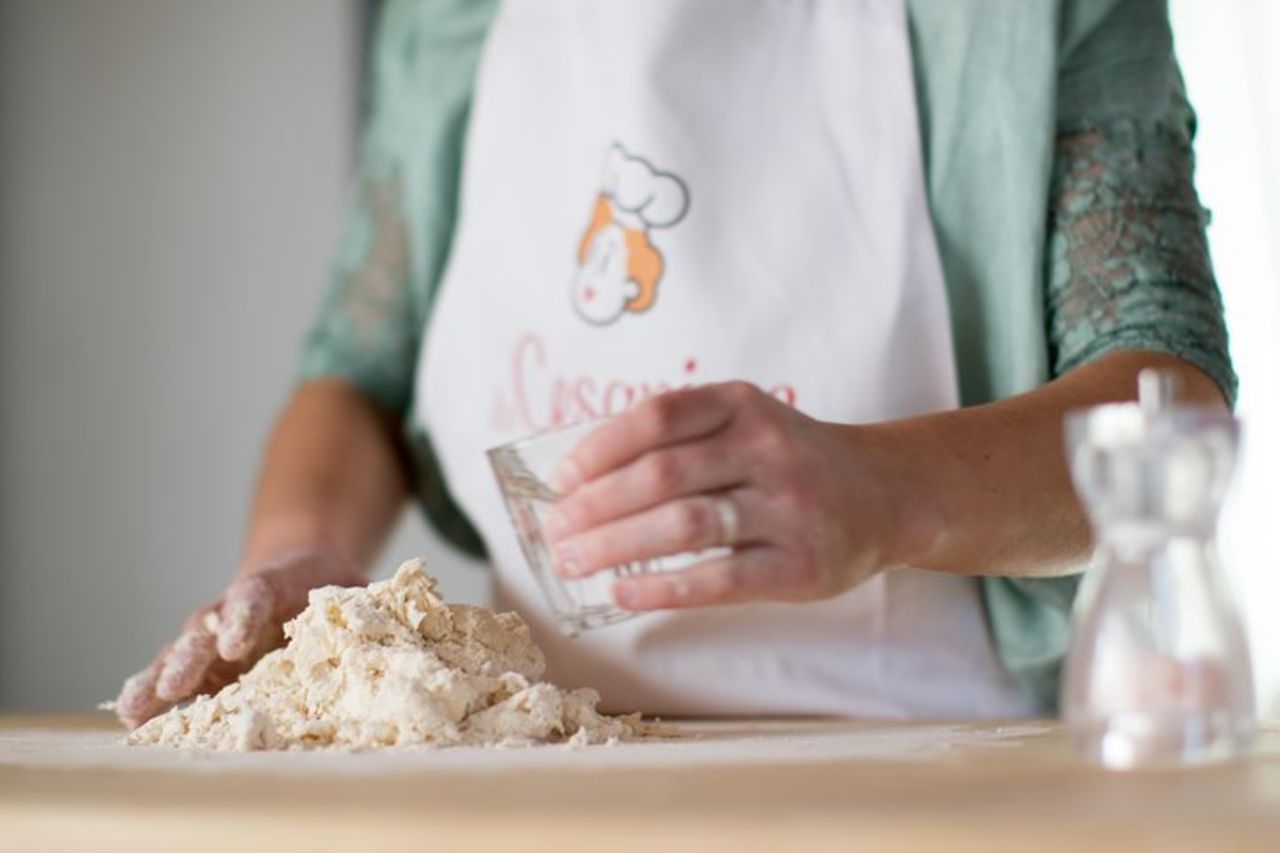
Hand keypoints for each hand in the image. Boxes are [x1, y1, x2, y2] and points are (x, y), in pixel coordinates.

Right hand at [113, 548, 364, 728]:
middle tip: (176, 684)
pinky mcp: (207, 658)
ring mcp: (215, 632)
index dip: (244, 616)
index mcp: (276, 583)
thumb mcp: (359, 589)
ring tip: (135, 710)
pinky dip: (154, 692)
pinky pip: (175, 673)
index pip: (255, 595)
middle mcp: (235, 607)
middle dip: (191, 657)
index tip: (235, 642)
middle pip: (208, 628)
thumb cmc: (334, 584)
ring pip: (182, 652)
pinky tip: (132, 717)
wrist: (302, 565)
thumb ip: (373, 608)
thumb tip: (403, 633)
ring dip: (159, 680)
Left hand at [542, 382, 938, 609]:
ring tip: (573, 562)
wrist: (885, 495)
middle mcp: (767, 449)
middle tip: (555, 531)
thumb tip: (582, 480)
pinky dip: (662, 588)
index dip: (601, 448)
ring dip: (616, 546)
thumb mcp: (746, 423)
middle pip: (662, 475)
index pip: (659, 417)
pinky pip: (719, 579)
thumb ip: (681, 439)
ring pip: (684, 526)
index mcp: (743, 406)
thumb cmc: (790, 461)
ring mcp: (787, 509)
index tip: (562, 478)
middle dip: (596, 506)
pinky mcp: (800, 565)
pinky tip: (623, 593)